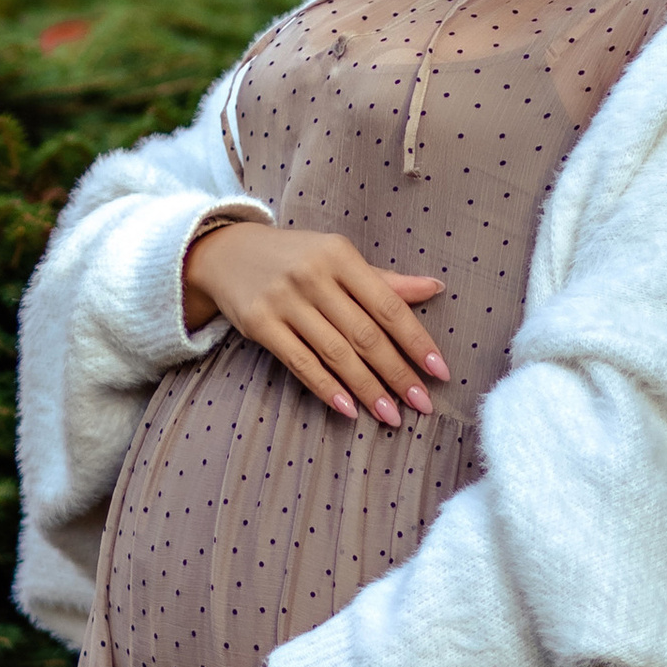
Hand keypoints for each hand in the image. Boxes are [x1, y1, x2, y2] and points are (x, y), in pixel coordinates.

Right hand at [185, 220, 449, 426]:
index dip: (416, 341)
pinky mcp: (259, 324)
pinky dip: (327, 388)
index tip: (439, 371)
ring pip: (335, 353)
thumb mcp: (338, 258)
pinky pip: (300, 363)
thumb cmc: (295, 257)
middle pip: (364, 334)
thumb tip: (435, 288)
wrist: (227, 252)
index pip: (387, 305)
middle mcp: (312, 276)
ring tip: (391, 415)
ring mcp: (283, 301)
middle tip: (422, 404)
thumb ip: (384, 280)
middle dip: (397, 373)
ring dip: (367, 389)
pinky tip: (349, 409)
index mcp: (339, 255)